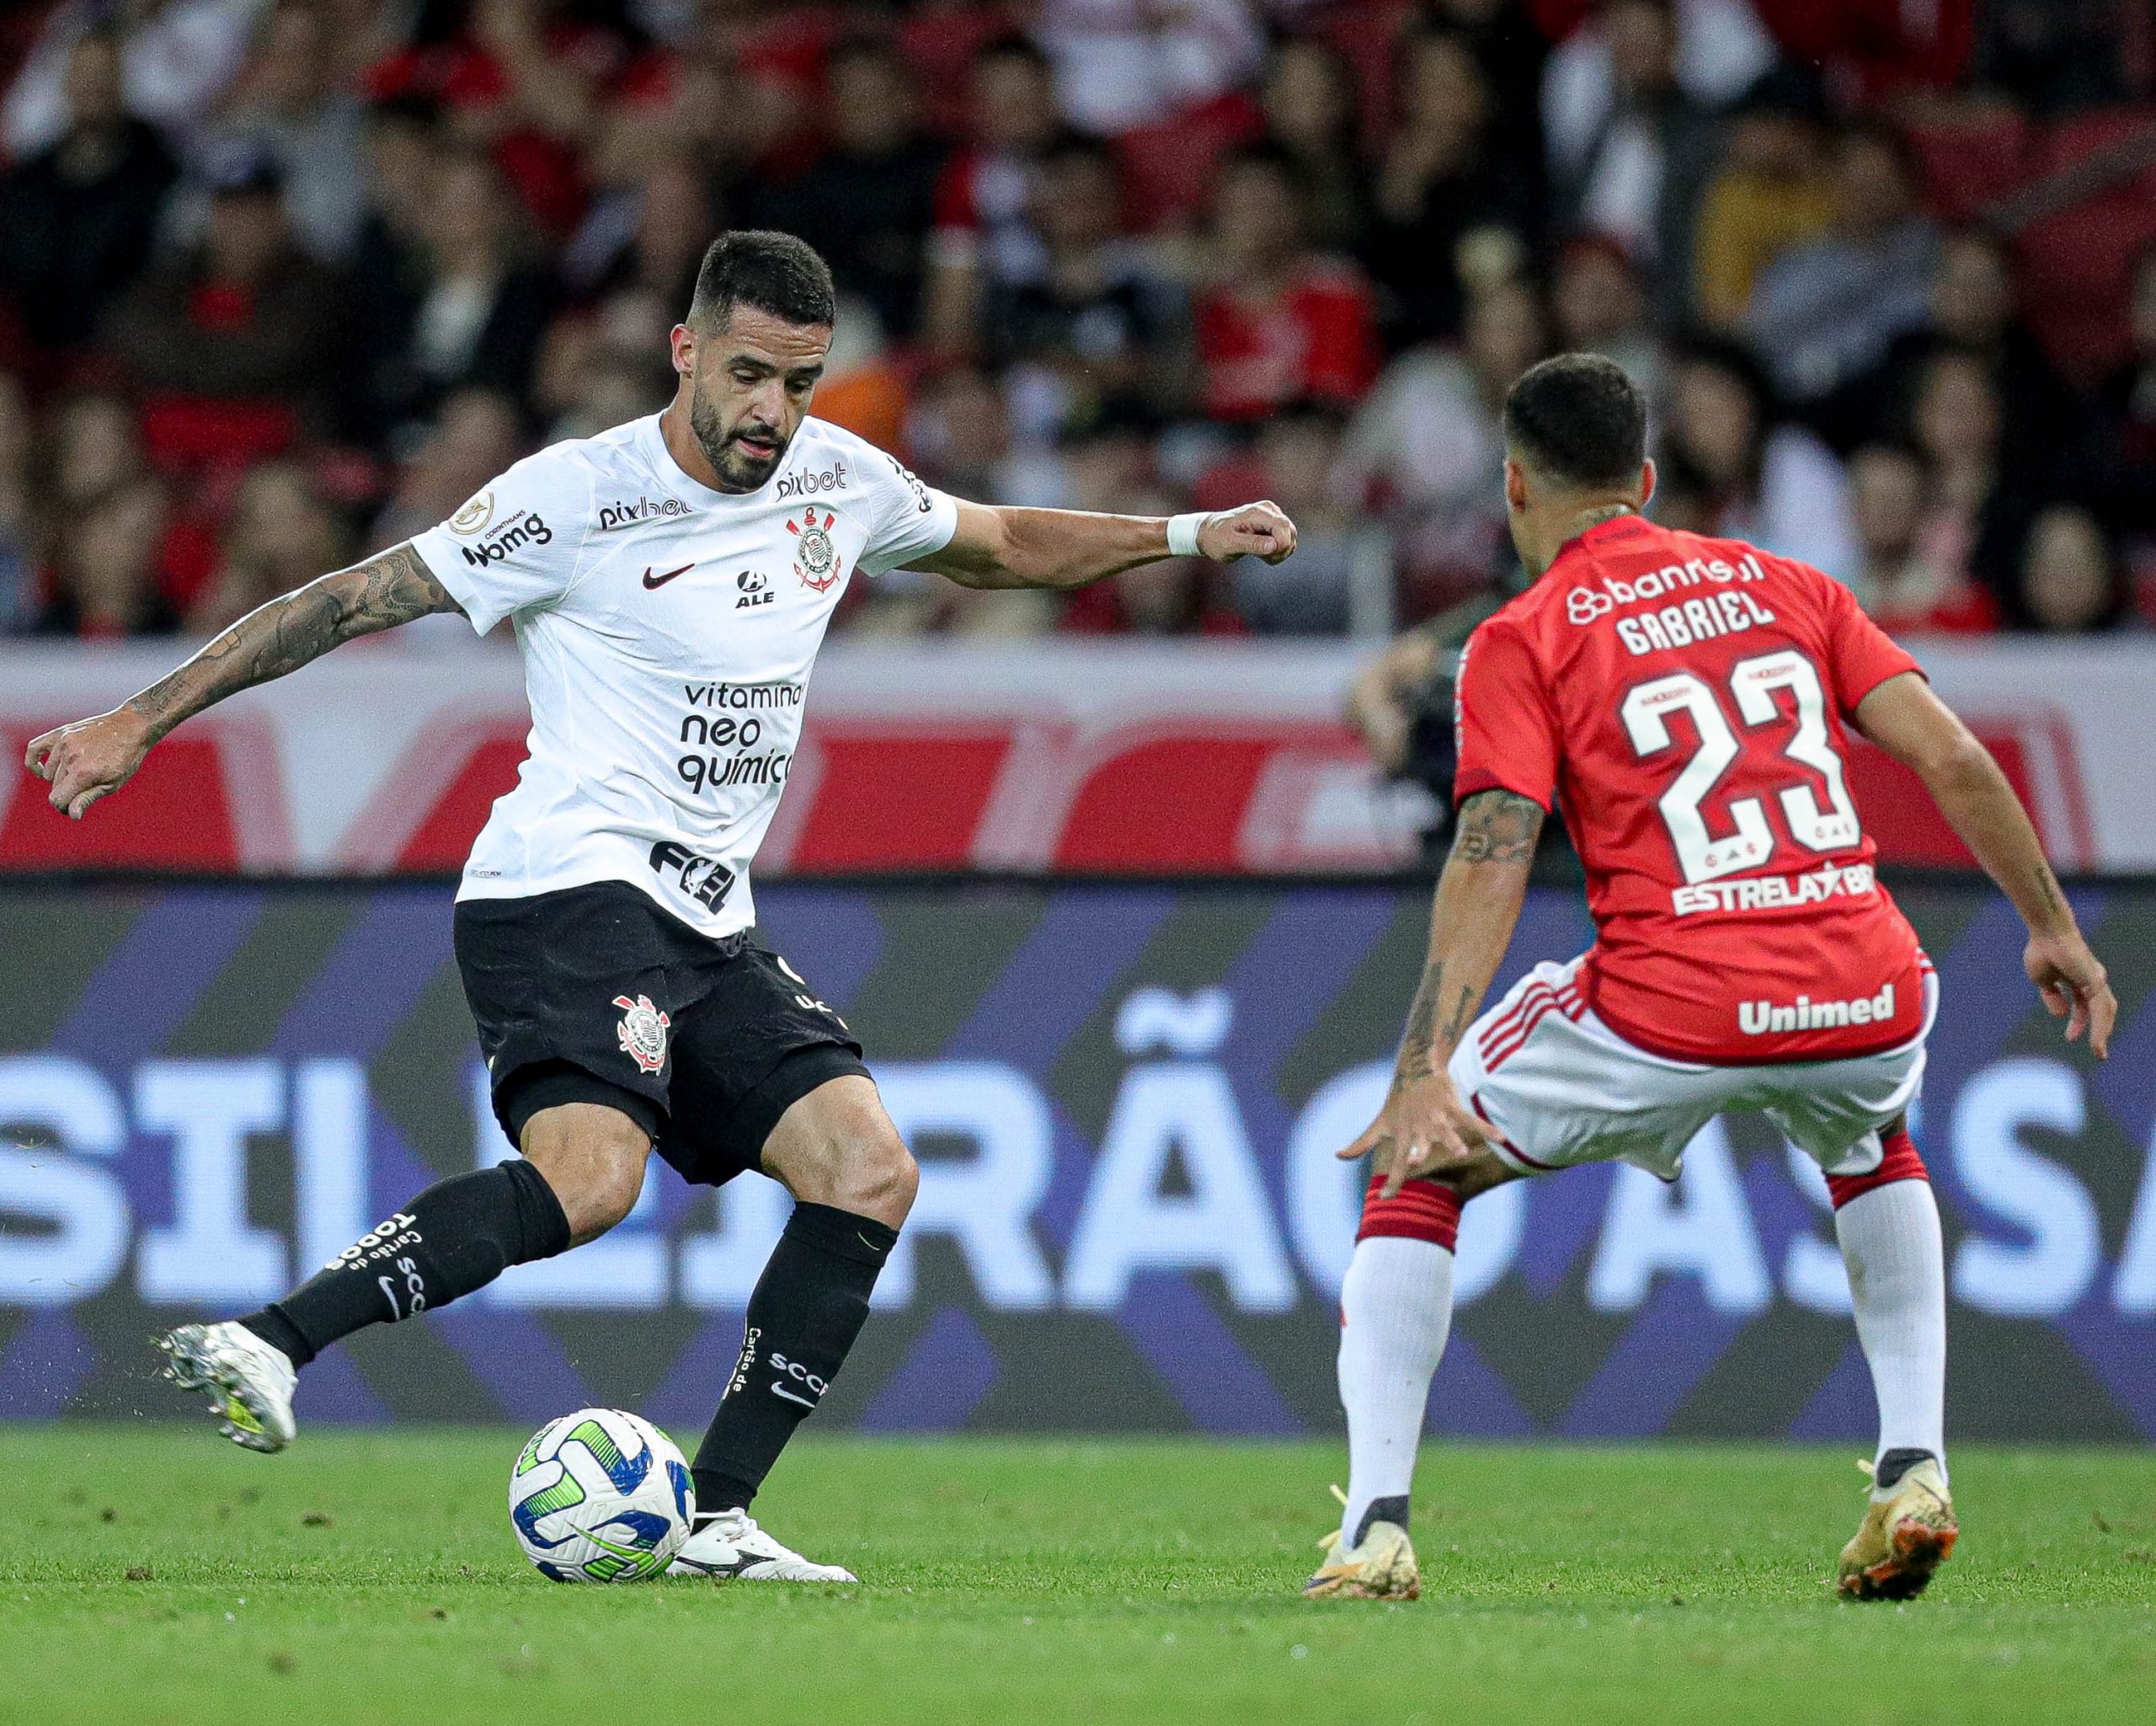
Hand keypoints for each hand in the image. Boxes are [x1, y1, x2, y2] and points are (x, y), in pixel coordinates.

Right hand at [23, 708, 153, 819]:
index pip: (58, 800)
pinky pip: (34, 748)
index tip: (74, 807)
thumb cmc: (126, 758)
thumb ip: (88, 798)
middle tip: (85, 788)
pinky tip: (42, 771)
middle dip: (67, 793)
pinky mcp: (61, 733)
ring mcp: (64, 743)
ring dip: (60, 778)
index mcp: (84, 773)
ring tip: (80, 773)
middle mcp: (71, 757)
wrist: (131, 727)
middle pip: (55, 787)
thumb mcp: (113, 783)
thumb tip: (72, 815)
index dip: (65, 808)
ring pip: (49, 773)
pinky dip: (34, 762)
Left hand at [1198, 501, 1296, 564]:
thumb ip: (1252, 544)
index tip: (1266, 557)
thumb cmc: (1216, 539)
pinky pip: (1286, 538)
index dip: (1281, 546)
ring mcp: (1272, 514)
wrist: (1209, 533)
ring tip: (1261, 556)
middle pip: (1290, 531)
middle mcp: (1268, 509)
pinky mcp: (1273, 522)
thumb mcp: (1229, 545)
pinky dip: (1278, 550)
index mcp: (1257, 512)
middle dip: (1281, 550)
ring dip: (1280, 552)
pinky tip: (1263, 552)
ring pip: (1291, 536)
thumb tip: (1274, 546)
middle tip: (1263, 558)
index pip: (1283, 527)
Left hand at [1337, 1071, 1498, 1198]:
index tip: (1385, 1198)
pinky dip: (1485, 1128)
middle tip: (1415, 1162)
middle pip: (1418, 1144)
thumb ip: (1360, 1143)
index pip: (1395, 1162)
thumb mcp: (1378, 1123)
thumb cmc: (1397, 1103)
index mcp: (1402, 1135)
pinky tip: (1500, 1139)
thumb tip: (1337, 1156)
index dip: (1391, 1180)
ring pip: (1444, 1131)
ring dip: (1452, 1140)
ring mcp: (1436, 1117)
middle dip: (1417, 1152)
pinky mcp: (1451, 1106)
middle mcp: (1418, 1128)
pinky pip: (1469, 1119)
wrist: (1415, 1070)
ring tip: (1461, 1152)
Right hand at [2025, 928, 2115, 1057]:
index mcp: (2077, 979)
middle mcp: (2091, 980)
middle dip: (2099, 1030)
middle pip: (2101, 1010)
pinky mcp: (2095, 982)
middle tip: (2098, 1051)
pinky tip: (2096, 1041)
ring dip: (2102, 1034)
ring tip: (2099, 1052)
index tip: (2070, 1038)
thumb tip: (2060, 1014)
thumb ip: (2051, 996)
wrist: (2047, 933)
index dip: (2078, 1022)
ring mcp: (2096, 981)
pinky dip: (2099, 1027)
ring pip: (2104, 1013)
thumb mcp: (2042, 979)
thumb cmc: (2042, 949)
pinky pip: (2101, 1010)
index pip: (2083, 1005)